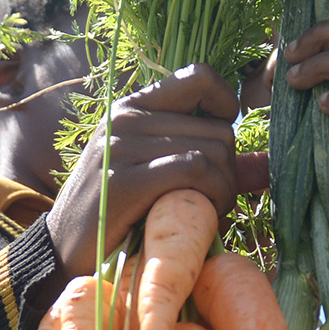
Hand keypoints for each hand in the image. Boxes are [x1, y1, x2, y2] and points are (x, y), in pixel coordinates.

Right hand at [47, 65, 240, 278]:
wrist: (61, 254)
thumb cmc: (116, 216)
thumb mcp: (160, 178)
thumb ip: (212, 166)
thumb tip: (267, 166)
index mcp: (132, 107)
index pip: (201, 75)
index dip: (227, 105)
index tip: (220, 143)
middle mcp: (125, 117)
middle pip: (219, 128)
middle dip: (229, 170)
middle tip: (211, 200)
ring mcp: (122, 146)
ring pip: (213, 150)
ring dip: (223, 189)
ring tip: (203, 211)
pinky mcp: (124, 179)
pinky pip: (195, 171)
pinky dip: (212, 196)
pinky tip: (199, 216)